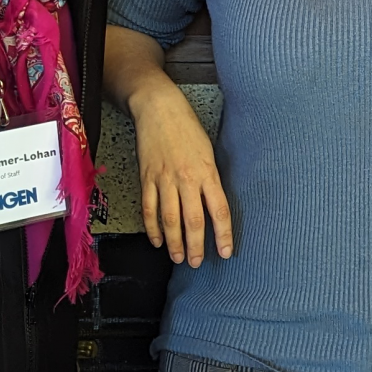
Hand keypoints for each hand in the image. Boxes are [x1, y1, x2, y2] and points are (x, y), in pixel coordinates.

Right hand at [129, 76, 232, 267]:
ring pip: (169, 219)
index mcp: (207, 172)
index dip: (223, 234)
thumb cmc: (187, 127)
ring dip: (174, 242)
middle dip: (196, 246)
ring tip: (178, 257)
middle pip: (193, 220)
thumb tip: (212, 206)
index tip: (225, 253)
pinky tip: (157, 240)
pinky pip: (149, 208)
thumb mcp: (208, 151)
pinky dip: (152, 227)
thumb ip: (210, 179)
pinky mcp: (146, 178)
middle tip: (196, 263)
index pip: (218, 210)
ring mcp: (164, 179)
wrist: (159, 109)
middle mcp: (186, 178)